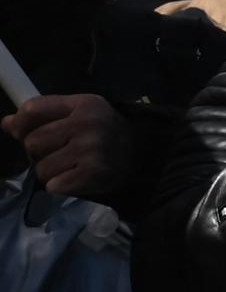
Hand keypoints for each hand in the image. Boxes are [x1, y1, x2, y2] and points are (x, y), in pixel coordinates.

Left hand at [2, 93, 144, 200]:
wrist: (146, 157)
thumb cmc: (106, 134)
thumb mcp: (80, 115)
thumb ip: (44, 117)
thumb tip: (6, 124)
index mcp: (83, 104)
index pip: (32, 109)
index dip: (20, 123)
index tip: (21, 133)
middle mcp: (87, 124)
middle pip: (32, 142)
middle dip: (39, 152)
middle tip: (58, 153)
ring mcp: (91, 149)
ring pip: (41, 168)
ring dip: (50, 172)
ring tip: (69, 168)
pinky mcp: (94, 173)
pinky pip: (54, 185)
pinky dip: (60, 186)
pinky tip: (75, 179)